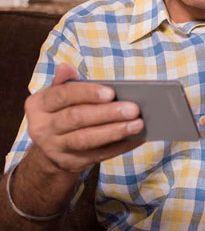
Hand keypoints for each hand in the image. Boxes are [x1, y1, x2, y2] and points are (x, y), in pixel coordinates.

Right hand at [24, 63, 144, 173]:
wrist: (51, 148)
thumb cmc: (62, 112)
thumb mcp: (58, 95)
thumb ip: (65, 82)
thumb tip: (66, 67)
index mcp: (38, 105)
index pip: (62, 96)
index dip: (87, 93)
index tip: (111, 92)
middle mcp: (42, 128)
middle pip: (76, 118)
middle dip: (107, 113)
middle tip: (134, 109)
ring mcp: (55, 148)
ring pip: (86, 140)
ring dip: (114, 132)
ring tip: (138, 124)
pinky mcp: (70, 163)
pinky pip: (98, 155)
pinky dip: (119, 147)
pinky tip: (136, 138)